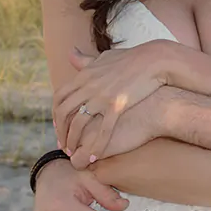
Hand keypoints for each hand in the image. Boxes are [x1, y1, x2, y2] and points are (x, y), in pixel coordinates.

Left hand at [53, 41, 184, 159]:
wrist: (155, 60)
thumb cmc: (132, 59)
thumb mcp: (104, 56)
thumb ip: (86, 60)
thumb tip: (71, 53)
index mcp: (84, 75)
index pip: (59, 97)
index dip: (56, 115)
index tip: (59, 127)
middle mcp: (89, 86)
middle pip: (64, 112)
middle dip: (61, 131)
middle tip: (63, 144)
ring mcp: (102, 96)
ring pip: (78, 123)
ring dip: (73, 141)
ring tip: (74, 153)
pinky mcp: (117, 105)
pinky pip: (102, 131)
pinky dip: (96, 146)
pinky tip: (94, 157)